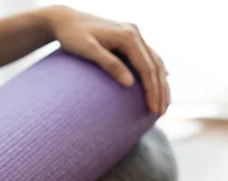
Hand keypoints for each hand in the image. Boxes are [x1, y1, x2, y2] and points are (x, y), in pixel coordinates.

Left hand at [41, 6, 169, 114]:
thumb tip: (130, 83)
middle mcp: (134, 33)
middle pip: (155, 66)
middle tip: (161, 112)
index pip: (146, 68)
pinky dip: (156, 70)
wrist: (65, 20)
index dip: (152, 90)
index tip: (153, 110)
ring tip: (163, 103)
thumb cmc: (72, 36)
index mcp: (127, 36)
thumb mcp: (88, 50)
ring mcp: (133, 34)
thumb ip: (109, 64)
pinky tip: (163, 81)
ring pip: (155, 61)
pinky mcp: (129, 37)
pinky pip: (148, 56)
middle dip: (160, 90)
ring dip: (161, 83)